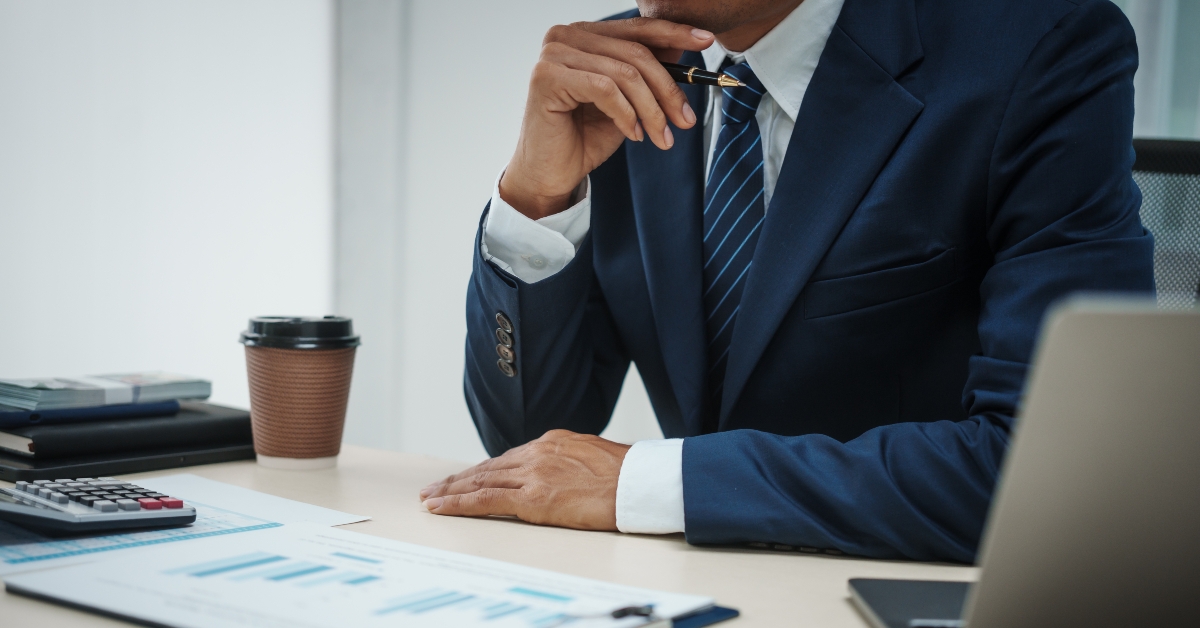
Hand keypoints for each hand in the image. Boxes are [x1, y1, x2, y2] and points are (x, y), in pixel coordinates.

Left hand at [419, 430, 630, 530]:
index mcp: (552, 442)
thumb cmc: (627, 475)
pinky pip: (486, 500)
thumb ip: (570, 462)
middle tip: (434, 488)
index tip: (467, 477)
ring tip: (431, 499)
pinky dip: (460, 503)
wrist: (640, 483)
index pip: (508, 459)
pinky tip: (442, 507)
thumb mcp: (593, 457)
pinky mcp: (533, 497)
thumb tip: (563, 474)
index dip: (483, 470)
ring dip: (452, 491)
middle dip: (459, 479)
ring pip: (480, 481)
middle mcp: (537, 453)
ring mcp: (533, 473)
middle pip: (488, 467)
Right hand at [500, 18, 713, 218]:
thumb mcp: (628, 101)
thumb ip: (646, 73)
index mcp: (583, 34)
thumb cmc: (583, 138)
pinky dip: (626, 114)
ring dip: (652, 110)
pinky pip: (605, 89)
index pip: (636, 28)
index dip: (674, 33)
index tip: (706, 41)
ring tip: (661, 137)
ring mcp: (553, 53)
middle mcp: (565, 35)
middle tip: (686, 121)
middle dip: (668, 90)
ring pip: (625, 73)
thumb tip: (680, 48)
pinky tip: (633, 134)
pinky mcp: (546, 76)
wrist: (550, 174)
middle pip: (635, 52)